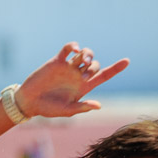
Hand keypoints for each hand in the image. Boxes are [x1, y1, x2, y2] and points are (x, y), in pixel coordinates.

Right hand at [14, 42, 129, 118]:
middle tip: (84, 73)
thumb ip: (82, 107)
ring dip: (86, 54)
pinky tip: (74, 49)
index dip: (116, 68)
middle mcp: (78, 75)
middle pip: (94, 64)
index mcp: (83, 87)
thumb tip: (99, 106)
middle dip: (93, 65)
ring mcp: (68, 67)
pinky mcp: (57, 61)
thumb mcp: (66, 111)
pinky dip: (73, 46)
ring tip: (81, 60)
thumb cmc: (48, 109)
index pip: (104, 76)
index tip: (127, 61)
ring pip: (84, 54)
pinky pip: (68, 49)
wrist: (29, 101)